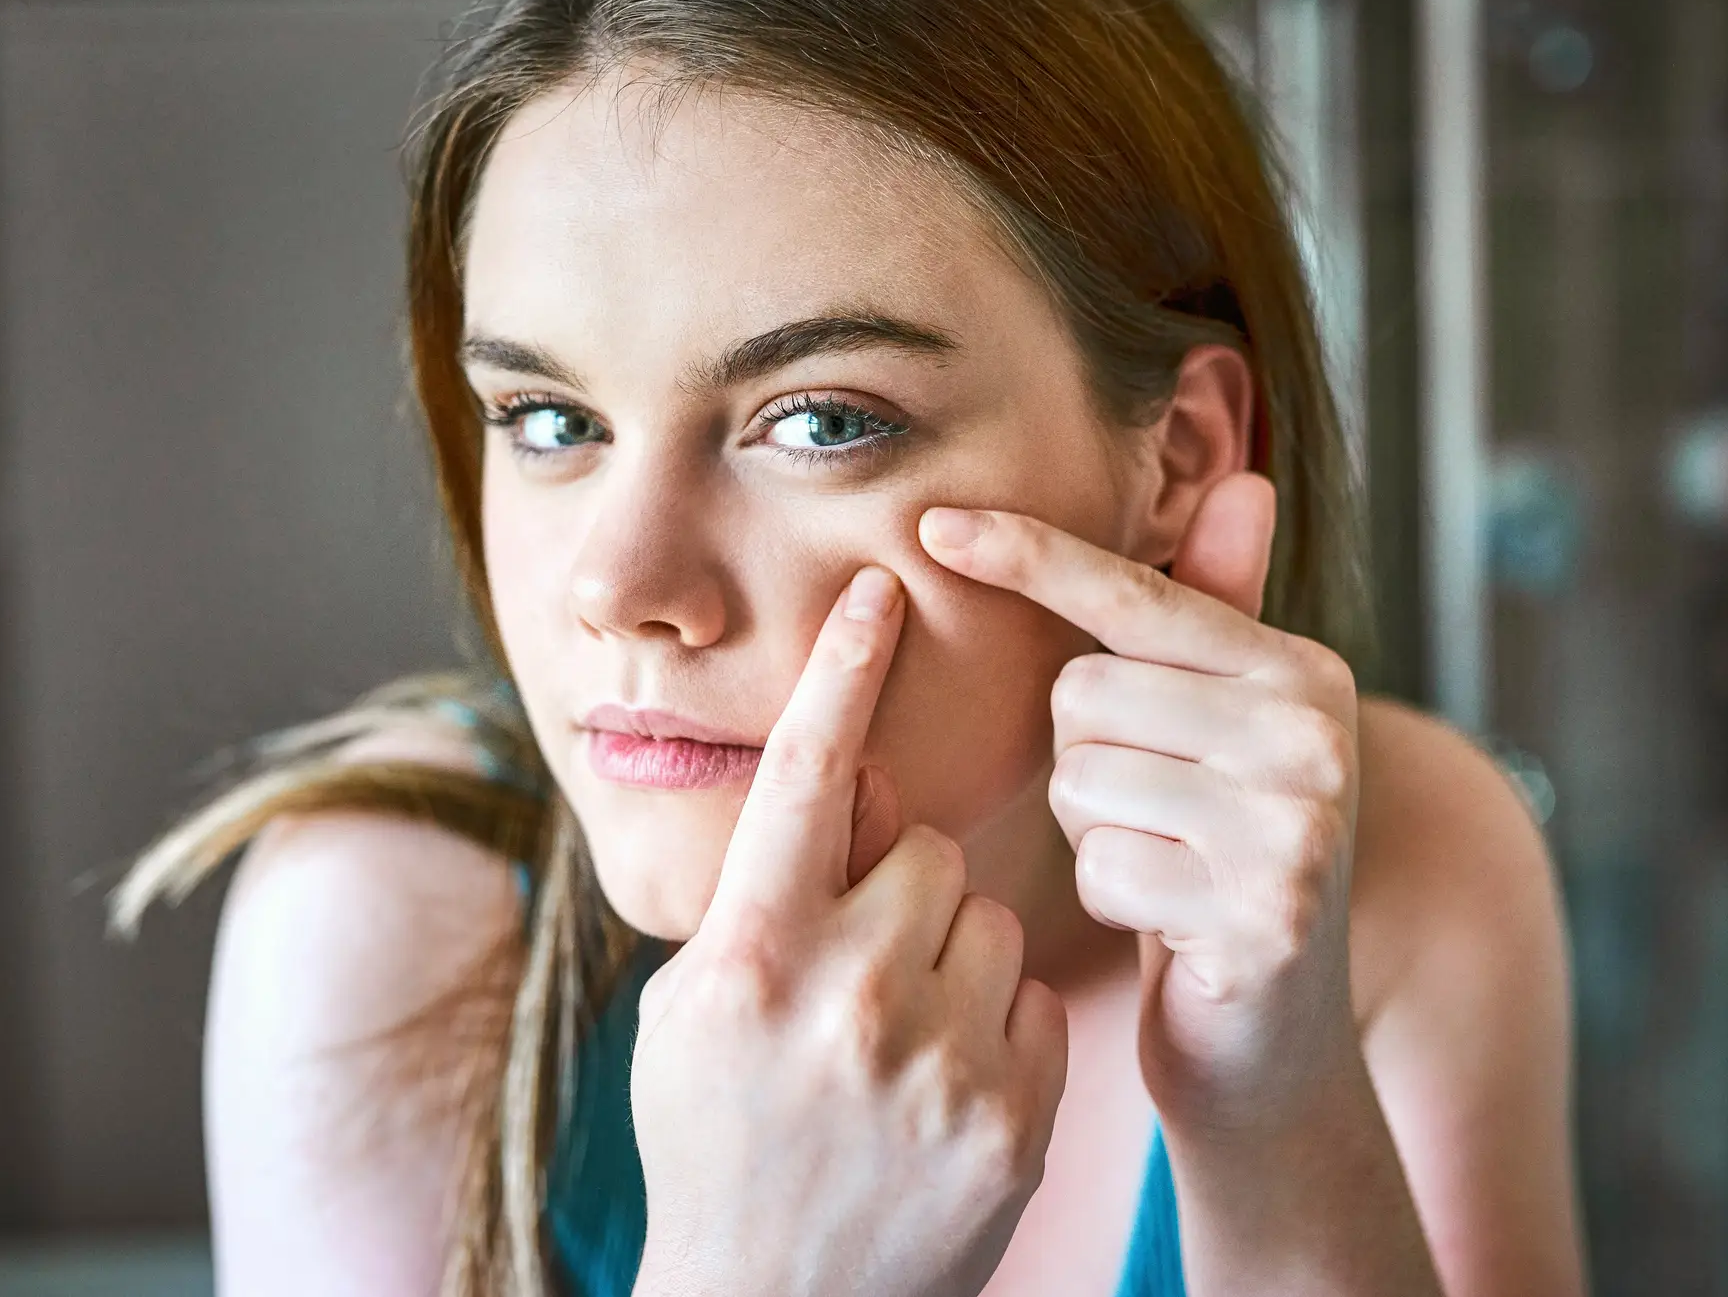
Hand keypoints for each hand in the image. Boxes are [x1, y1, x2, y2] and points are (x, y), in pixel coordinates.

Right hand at [630, 566, 1069, 1296]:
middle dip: (895, 886)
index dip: (843, 673)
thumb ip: (769, 892)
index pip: (804, 779)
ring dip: (949, 953)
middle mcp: (844, 998)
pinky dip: (996, 1024)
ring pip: (983, 916)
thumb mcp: (695, 1008)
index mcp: (747, 958)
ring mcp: (936, 1062)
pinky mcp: (1013, 1118)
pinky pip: (1032, 997)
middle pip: (921, 849)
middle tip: (857, 970)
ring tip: (896, 1042)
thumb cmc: (715, 1141)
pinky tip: (942, 1088)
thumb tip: (857, 785)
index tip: (881, 586)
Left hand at [918, 476, 1363, 1134]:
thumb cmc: (1220, 855)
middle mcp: (1313, 731)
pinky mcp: (1263, 910)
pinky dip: (1111, 896)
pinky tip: (1168, 919)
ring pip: (1081, 776)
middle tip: (1153, 813)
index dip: (1030, 556)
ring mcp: (1298, 821)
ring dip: (1092, 829)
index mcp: (1300, 667)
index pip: (1134, 594)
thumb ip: (1218, 612)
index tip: (934, 524)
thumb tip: (1244, 479)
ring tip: (1163, 862)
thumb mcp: (1222, 729)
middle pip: (1083, 694)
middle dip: (1082, 756)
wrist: (1275, 1032)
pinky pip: (1101, 864)